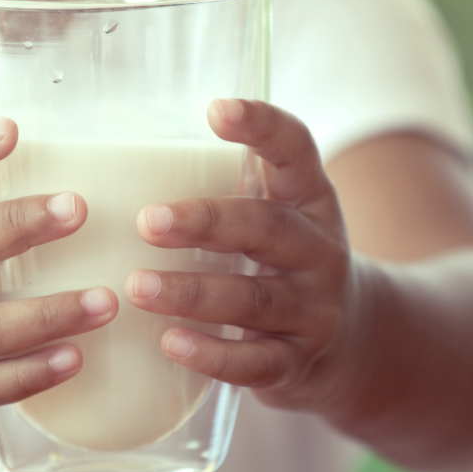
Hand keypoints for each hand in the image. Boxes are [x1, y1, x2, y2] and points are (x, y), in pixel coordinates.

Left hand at [124, 99, 364, 414]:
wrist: (355, 338)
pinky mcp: (298, 361)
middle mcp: (319, 250)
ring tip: (138, 286)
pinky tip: (172, 343)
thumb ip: (225, 185)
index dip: (263, 127)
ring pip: (255, 298)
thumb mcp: (275, 213)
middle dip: (207, 223)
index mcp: (309, 199)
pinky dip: (214, 355)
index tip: (217, 109)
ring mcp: (314, 309)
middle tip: (148, 221)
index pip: (296, 151)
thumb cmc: (284, 260)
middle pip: (267, 228)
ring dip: (194, 292)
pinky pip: (257, 362)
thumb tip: (117, 156)